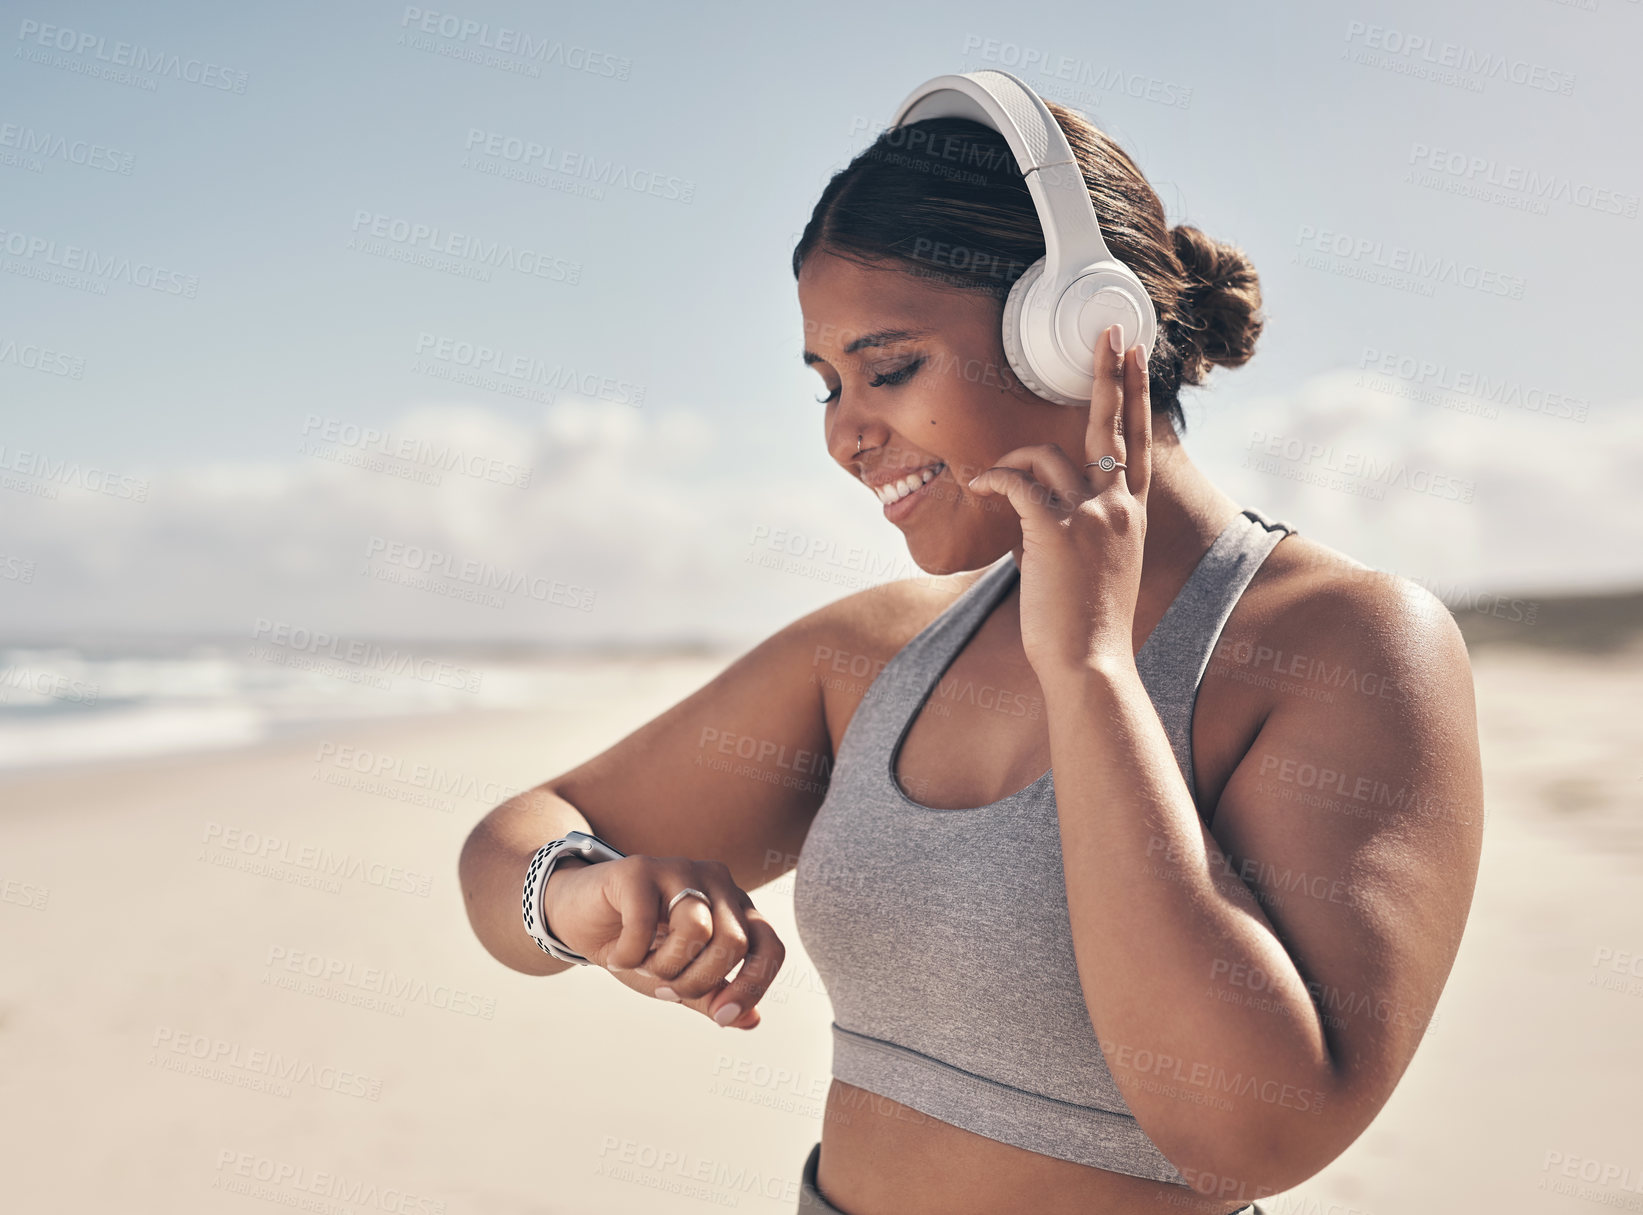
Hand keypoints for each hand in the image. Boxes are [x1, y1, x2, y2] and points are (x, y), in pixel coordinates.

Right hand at [543, 855, 780, 1029]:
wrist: (580, 918)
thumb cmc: (638, 947)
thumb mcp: (679, 979)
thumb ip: (715, 996)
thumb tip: (752, 1020)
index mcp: (735, 908)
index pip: (769, 946)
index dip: (752, 987)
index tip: (720, 1018)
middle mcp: (716, 882)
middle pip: (732, 943)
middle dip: (697, 982)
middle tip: (665, 988)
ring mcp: (679, 869)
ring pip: (697, 931)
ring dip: (664, 967)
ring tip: (643, 965)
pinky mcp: (640, 869)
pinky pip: (646, 924)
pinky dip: (630, 954)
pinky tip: (618, 954)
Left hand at [966, 324, 1152, 682]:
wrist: (1091, 665)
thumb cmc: (1088, 627)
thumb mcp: (1100, 569)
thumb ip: (1084, 532)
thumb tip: (1048, 515)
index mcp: (1131, 514)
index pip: (1136, 441)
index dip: (1134, 394)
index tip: (1133, 353)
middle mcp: (1117, 507)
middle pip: (1113, 425)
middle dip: (1109, 374)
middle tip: (1107, 333)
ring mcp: (1091, 517)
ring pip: (1043, 458)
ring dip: (1009, 463)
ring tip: (990, 481)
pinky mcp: (1057, 532)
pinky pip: (1017, 484)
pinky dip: (993, 480)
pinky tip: (977, 487)